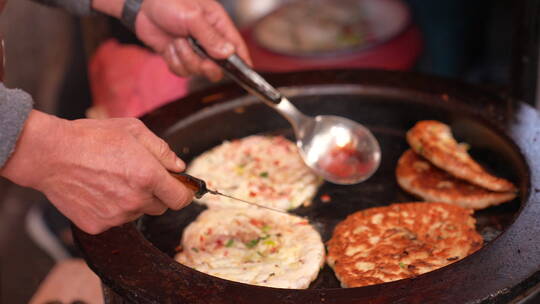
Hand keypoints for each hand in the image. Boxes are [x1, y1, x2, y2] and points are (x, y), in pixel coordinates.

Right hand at [1, 110, 193, 233]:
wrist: (51, 155)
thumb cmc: (92, 138)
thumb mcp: (134, 131)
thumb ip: (162, 151)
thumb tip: (179, 168)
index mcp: (148, 176)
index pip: (181, 199)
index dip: (184, 193)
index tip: (182, 189)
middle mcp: (135, 200)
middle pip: (160, 207)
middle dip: (156, 193)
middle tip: (137, 175)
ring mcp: (116, 216)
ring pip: (137, 212)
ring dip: (133, 200)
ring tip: (112, 179)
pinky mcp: (98, 225)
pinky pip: (115, 220)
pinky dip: (112, 208)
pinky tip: (98, 190)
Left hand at [93, 0, 251, 81]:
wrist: (140, 5)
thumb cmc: (168, 1)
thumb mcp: (192, 16)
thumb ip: (211, 36)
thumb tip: (228, 53)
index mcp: (218, 25)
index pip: (237, 47)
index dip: (243, 63)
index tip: (245, 75)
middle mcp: (208, 40)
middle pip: (218, 66)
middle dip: (206, 64)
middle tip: (196, 52)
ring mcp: (193, 50)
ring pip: (197, 71)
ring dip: (185, 58)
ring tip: (177, 40)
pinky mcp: (178, 57)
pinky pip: (181, 71)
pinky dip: (173, 61)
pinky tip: (168, 46)